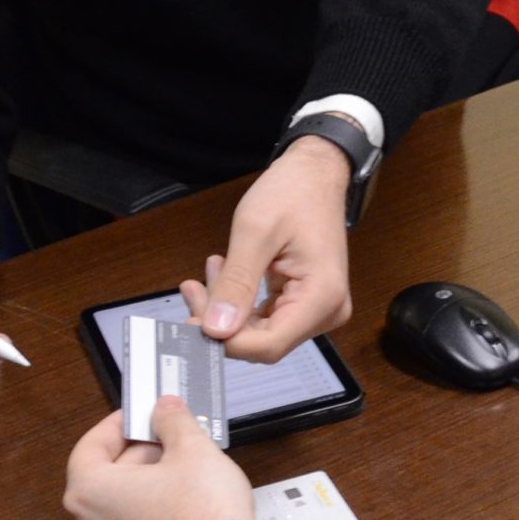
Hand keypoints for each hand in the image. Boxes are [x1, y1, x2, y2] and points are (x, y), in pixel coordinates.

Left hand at [63, 398, 256, 519]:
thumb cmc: (200, 515)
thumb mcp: (191, 449)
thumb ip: (172, 421)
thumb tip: (165, 410)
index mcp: (88, 492)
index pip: (91, 445)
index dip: (119, 424)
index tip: (140, 414)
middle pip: (105, 475)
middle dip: (139, 453)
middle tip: (170, 437)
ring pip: (120, 504)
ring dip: (146, 482)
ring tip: (183, 469)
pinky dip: (150, 511)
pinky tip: (181, 501)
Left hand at [184, 136, 352, 360]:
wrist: (316, 174)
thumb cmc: (293, 193)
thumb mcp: (255, 233)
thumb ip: (236, 284)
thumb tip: (215, 330)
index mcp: (322, 297)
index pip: (268, 345)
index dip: (227, 341)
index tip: (192, 320)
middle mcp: (326, 312)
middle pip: (263, 341)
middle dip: (222, 322)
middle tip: (194, 289)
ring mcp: (318, 309)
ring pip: (261, 331)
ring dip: (228, 310)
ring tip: (207, 273)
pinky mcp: (307, 302)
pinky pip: (267, 316)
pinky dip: (240, 302)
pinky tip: (223, 275)